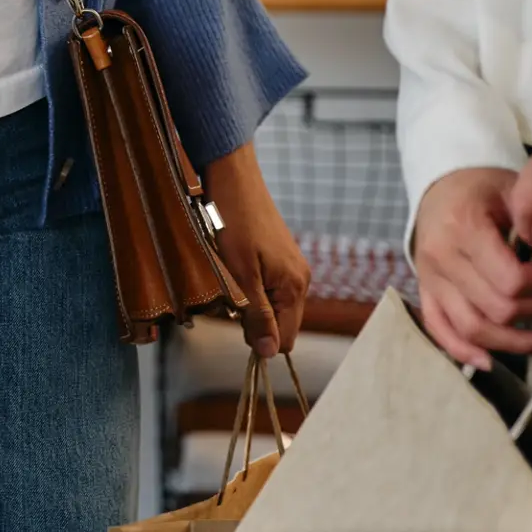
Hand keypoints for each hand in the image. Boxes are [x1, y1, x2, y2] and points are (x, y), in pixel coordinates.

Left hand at [201, 141, 311, 352]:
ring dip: (252, 304)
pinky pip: (270, 289)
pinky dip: (252, 288)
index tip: (236, 318)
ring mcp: (292, 267)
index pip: (284, 340)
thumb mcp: (240, 274)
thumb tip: (269, 354)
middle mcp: (301, 279)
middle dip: (255, 321)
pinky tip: (237, 268)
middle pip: (281, 325)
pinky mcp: (281, 258)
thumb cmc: (232, 222)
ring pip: (274, 308)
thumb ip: (257, 315)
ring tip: (232, 277)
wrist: (232, 177)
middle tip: (231, 295)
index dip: (259, 338)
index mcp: (295, 286)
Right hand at [408, 165, 531, 369]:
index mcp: (464, 228)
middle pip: (496, 308)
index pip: (510, 280)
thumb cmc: (482, 185)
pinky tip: (491, 362)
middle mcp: (442, 258)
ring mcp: (430, 279)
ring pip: (472, 328)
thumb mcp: (512, 190)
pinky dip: (463, 351)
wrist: (440, 183)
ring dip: (514, 342)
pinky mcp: (425, 291)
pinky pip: (440, 330)